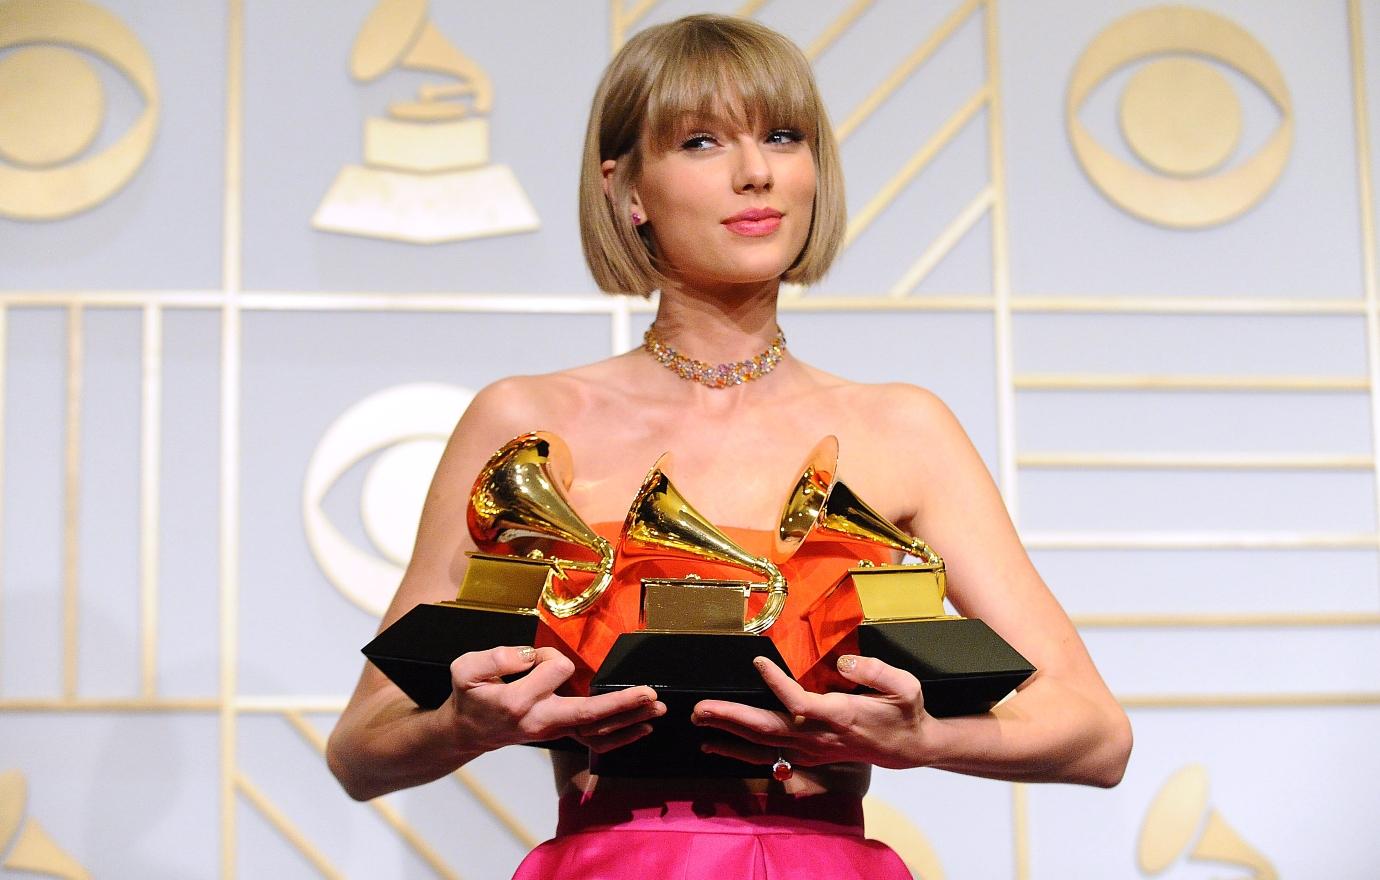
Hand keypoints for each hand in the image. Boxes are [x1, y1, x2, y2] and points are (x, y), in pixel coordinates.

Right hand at [439, 646, 663, 753]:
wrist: (468, 731)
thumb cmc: (471, 696)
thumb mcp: (466, 669)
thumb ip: (496, 658)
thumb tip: (528, 656)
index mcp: (519, 702)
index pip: (554, 669)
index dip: (549, 655)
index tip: (533, 657)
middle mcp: (541, 721)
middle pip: (589, 713)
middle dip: (621, 704)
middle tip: (649, 694)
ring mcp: (554, 732)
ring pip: (598, 731)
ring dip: (629, 719)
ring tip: (656, 708)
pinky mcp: (561, 734)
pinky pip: (595, 741)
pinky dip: (622, 736)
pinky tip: (643, 728)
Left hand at [692, 655, 935, 770]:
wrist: (908, 749)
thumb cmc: (904, 712)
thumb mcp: (904, 687)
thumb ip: (875, 671)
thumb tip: (845, 663)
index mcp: (840, 715)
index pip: (800, 703)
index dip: (777, 684)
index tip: (757, 662)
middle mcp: (819, 736)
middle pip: (769, 729)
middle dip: (732, 719)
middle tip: (701, 709)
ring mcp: (811, 749)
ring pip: (763, 744)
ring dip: (727, 734)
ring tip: (699, 721)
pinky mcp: (806, 754)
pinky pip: (766, 754)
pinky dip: (738, 751)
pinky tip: (714, 745)